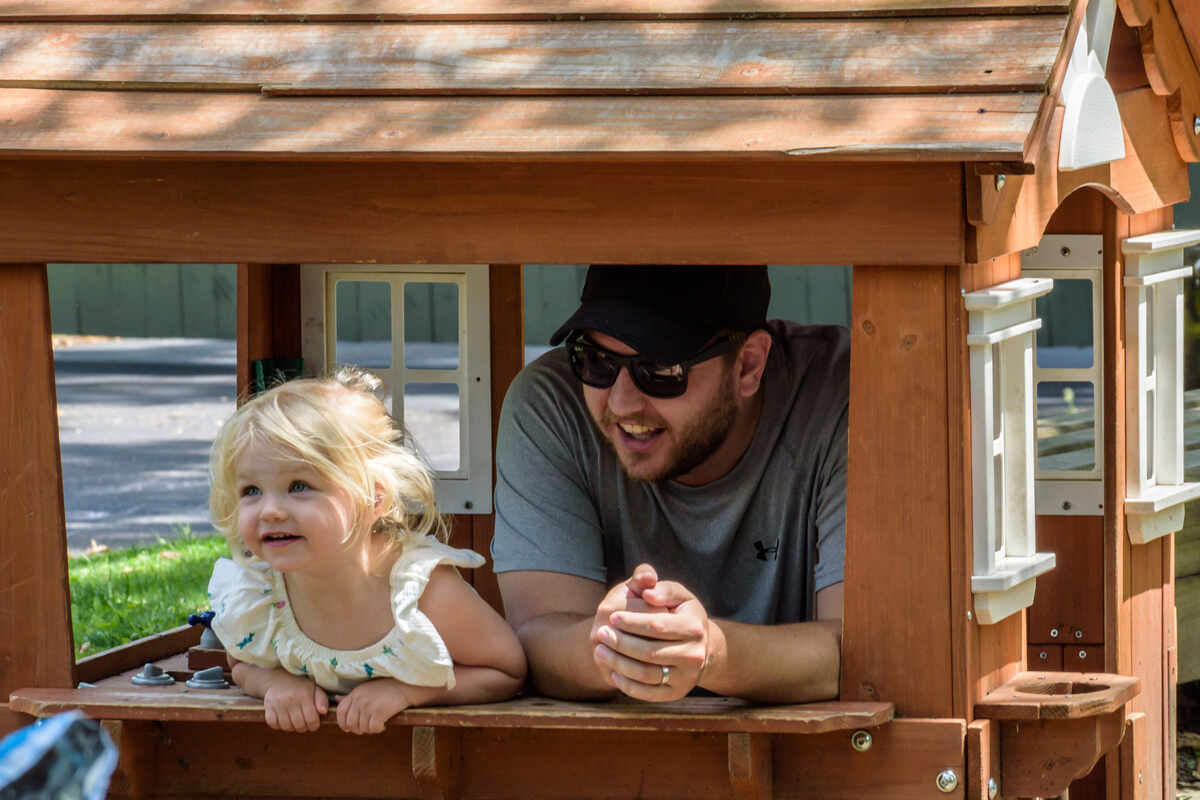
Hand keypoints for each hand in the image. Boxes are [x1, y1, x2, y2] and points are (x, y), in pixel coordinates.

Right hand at [262, 672, 327, 732]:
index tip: (314, 724)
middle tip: (304, 723)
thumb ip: (322, 700)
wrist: (279, 679)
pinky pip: (273, 724)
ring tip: (295, 721)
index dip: (314, 725)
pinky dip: (279, 725)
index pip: (311, 719)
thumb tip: (323, 712)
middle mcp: (290, 699)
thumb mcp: (314, 689)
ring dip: (292, 727)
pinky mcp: (268, 707)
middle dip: (304, 727)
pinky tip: (284, 719)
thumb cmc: (300, 686)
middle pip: (299, 725)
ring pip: (286, 727)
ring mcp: (278, 704)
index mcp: (304, 695)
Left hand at [335, 679, 413, 733]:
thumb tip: (336, 699)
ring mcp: (369, 706)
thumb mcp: (365, 688)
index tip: (349, 728)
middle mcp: (359, 699)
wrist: (404, 686)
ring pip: (362, 728)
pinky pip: (373, 728)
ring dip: (369, 729)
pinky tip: (383, 725)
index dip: (342, 723)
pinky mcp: (379, 712)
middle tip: (367, 727)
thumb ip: (350, 696)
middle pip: (350, 723)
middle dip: (358, 729)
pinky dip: (378, 729)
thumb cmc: (385, 688)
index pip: (341, 711)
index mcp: (355, 693)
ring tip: (377, 724)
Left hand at [590, 564, 710, 701]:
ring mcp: (687, 676)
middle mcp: (694, 654)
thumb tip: (648, 592)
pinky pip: (648, 693)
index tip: (612, 616)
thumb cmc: (680, 614)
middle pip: (649, 652)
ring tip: (599, 651)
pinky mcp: (677, 693)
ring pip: (646, 674)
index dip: (632, 622)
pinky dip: (627, 685)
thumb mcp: (677, 594)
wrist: (698, 645)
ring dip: (619, 663)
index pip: (657, 625)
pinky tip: (613, 672)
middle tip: (600, 633)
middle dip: (621, 643)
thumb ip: (662, 588)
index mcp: (694, 626)